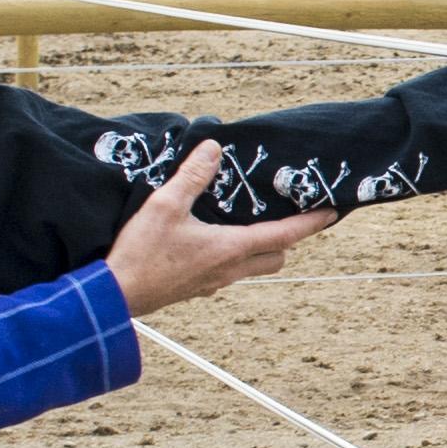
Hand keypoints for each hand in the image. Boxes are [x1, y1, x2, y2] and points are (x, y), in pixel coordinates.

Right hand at [104, 141, 333, 315]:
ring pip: (254, 267)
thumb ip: (192, 177)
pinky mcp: (197, 289)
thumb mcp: (165, 206)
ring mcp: (214, 283)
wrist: (114, 298)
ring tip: (255, 225)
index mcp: (230, 249)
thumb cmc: (141, 254)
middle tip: (291, 216)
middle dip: (289, 238)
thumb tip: (214, 149)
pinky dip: (236, 257)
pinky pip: (229, 273)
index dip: (310, 223)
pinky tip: (215, 242)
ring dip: (262, 249)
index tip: (332, 213)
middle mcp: (229, 270)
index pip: (284, 235)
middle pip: (276, 256)